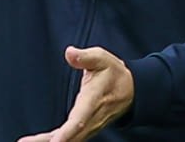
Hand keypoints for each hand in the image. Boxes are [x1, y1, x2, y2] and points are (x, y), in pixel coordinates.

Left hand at [17, 46, 134, 141]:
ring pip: (70, 140)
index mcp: (94, 99)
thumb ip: (85, 57)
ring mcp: (89, 126)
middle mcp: (92, 117)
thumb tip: (69, 52)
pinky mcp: (85, 129)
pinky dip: (53, 141)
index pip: (80, 119)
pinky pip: (69, 139)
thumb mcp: (102, 59)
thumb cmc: (113, 73)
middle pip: (71, 135)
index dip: (68, 132)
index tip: (56, 141)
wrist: (131, 90)